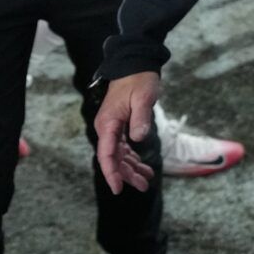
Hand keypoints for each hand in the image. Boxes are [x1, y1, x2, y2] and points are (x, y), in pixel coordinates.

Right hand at [92, 72, 159, 194]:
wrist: (135, 65)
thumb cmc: (139, 80)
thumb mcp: (143, 98)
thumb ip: (140, 118)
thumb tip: (138, 139)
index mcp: (108, 123)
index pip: (107, 154)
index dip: (111, 173)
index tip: (118, 188)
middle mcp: (107, 128)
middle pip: (114, 158)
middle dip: (127, 174)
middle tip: (144, 186)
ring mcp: (112, 128)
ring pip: (119, 155)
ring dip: (131, 168)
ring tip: (147, 180)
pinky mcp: (119, 126)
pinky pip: (123, 148)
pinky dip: (132, 158)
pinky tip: (142, 166)